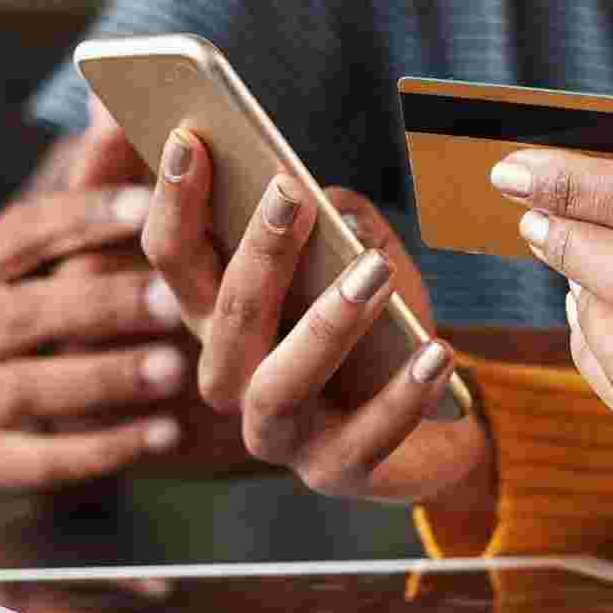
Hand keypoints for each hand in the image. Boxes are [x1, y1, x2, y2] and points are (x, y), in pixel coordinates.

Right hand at [0, 100, 248, 487]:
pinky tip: (165, 436)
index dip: (85, 217)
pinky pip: (40, 460)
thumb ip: (100, 182)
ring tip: (175, 371)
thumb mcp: (85, 245)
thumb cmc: (75, 301)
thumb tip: (111, 101)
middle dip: (99, 304)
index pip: (23, 232)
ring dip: (104, 378)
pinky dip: (103, 450)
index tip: (152, 207)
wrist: (33, 400)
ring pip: (28, 389)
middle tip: (171, 300)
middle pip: (21, 313)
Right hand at [139, 129, 492, 506]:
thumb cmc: (384, 326)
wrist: (438, 420)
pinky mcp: (336, 474)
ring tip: (372, 273)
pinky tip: (436, 351)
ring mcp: (278, 434)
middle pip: (222, 318)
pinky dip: (401, 396)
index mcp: (220, 316)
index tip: (190, 138)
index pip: (174, 257)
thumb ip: (340, 219)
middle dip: (255, 254)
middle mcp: (231, 377)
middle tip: (290, 195)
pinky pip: (363, 440)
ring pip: (277, 384)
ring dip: (325, 325)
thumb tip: (326, 200)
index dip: (174, 200)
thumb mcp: (363, 256)